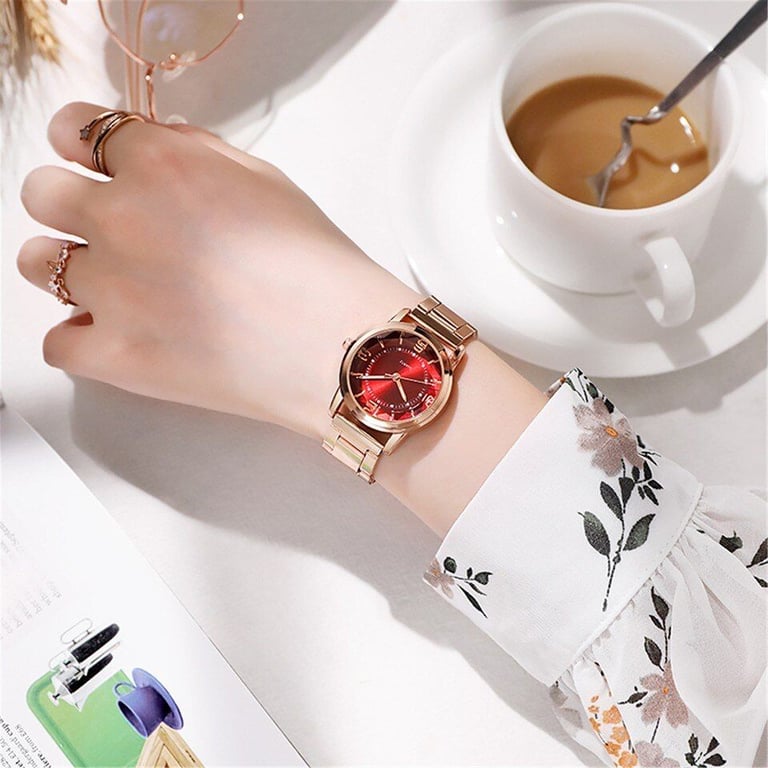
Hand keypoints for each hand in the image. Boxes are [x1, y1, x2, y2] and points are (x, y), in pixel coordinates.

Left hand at [17, 102, 418, 438]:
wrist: (339, 345)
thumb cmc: (317, 266)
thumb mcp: (267, 182)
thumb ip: (196, 154)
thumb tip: (155, 148)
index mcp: (160, 165)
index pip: (73, 129)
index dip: (80, 145)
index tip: (91, 163)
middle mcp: (121, 219)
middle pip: (41, 193)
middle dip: (70, 205)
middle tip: (112, 231)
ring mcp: (111, 290)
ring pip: (36, 265)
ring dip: (67, 269)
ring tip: (117, 289)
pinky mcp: (116, 356)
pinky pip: (57, 343)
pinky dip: (82, 340)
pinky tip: (120, 337)